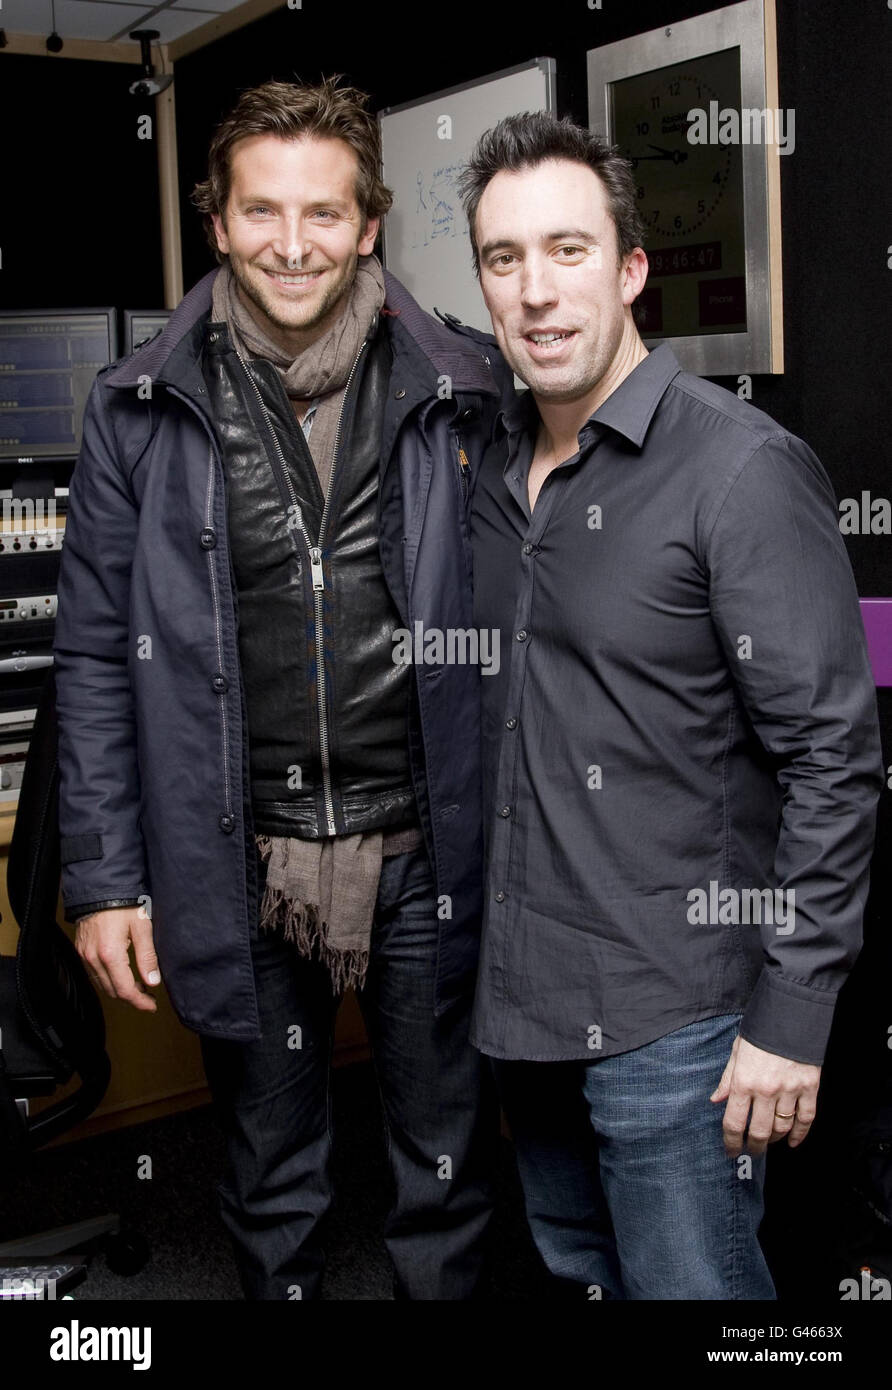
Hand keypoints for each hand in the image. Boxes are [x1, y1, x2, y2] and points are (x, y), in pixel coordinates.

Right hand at [75, 907, 160, 1012]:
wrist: (99, 888)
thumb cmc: (123, 903)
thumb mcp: (142, 927)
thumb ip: (147, 956)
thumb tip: (153, 981)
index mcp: (110, 954)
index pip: (125, 990)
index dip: (140, 1002)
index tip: (152, 1006)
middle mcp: (93, 959)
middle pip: (113, 991)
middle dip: (132, 997)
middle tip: (149, 996)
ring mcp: (85, 956)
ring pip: (102, 985)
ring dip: (120, 990)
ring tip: (138, 985)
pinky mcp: (82, 951)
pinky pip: (94, 974)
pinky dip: (109, 980)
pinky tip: (122, 974)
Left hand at [710, 1034, 819, 1156]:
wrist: (791, 1013)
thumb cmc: (760, 1032)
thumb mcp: (737, 1051)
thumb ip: (727, 1079)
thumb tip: (717, 1100)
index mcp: (744, 1081)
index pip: (734, 1122)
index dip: (731, 1142)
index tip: (731, 1151)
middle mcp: (766, 1090)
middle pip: (759, 1132)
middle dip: (754, 1147)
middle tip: (751, 1152)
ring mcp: (790, 1090)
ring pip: (782, 1128)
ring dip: (774, 1140)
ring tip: (769, 1142)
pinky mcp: (810, 1087)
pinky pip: (806, 1118)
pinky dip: (800, 1134)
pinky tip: (793, 1142)